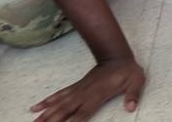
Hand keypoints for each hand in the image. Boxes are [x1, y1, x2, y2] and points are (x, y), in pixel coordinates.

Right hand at [30, 58, 144, 121]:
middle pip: (64, 111)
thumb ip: (133, 95)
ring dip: (44, 114)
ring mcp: (78, 90)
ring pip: (58, 104)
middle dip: (51, 121)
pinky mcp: (76, 87)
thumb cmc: (128, 71)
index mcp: (98, 95)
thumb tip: (131, 107)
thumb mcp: (136, 81)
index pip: (82, 113)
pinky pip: (58, 95)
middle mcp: (84, 94)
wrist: (117, 56)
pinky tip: (35, 108)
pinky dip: (46, 102)